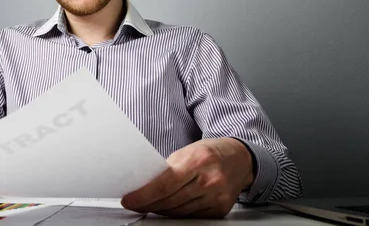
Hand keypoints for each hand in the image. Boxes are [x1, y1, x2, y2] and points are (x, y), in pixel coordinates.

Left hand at [121, 137, 253, 217]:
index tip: (129, 199)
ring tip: (149, 204)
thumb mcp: (187, 151)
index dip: (143, 196)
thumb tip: (145, 185)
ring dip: (160, 210)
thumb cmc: (209, 152)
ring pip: (179, 212)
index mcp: (198, 160)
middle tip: (135, 203)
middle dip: (148, 204)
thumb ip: (169, 168)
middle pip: (170, 201)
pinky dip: (177, 213)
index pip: (164, 184)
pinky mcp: (220, 209)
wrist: (239, 159)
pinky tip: (169, 207)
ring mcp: (217, 197)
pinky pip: (191, 216)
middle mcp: (209, 180)